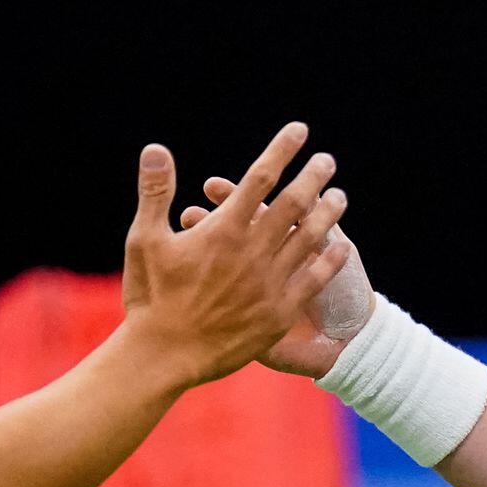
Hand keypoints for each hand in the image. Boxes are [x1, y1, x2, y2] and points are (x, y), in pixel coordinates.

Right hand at [120, 125, 349, 385]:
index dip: (281, 150)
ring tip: (340, 195)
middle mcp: (252, 252)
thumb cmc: (150, 296)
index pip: (258, 178)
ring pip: (308, 239)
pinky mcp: (279, 312)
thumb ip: (155, 191)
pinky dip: (329, 260)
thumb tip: (156, 148)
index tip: (298, 131)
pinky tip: (341, 246)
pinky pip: (313, 280)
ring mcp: (269, 283)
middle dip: (312, 177)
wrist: (164, 355)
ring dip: (327, 214)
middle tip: (327, 160)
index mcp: (222, 231)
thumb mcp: (144, 239)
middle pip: (292, 204)